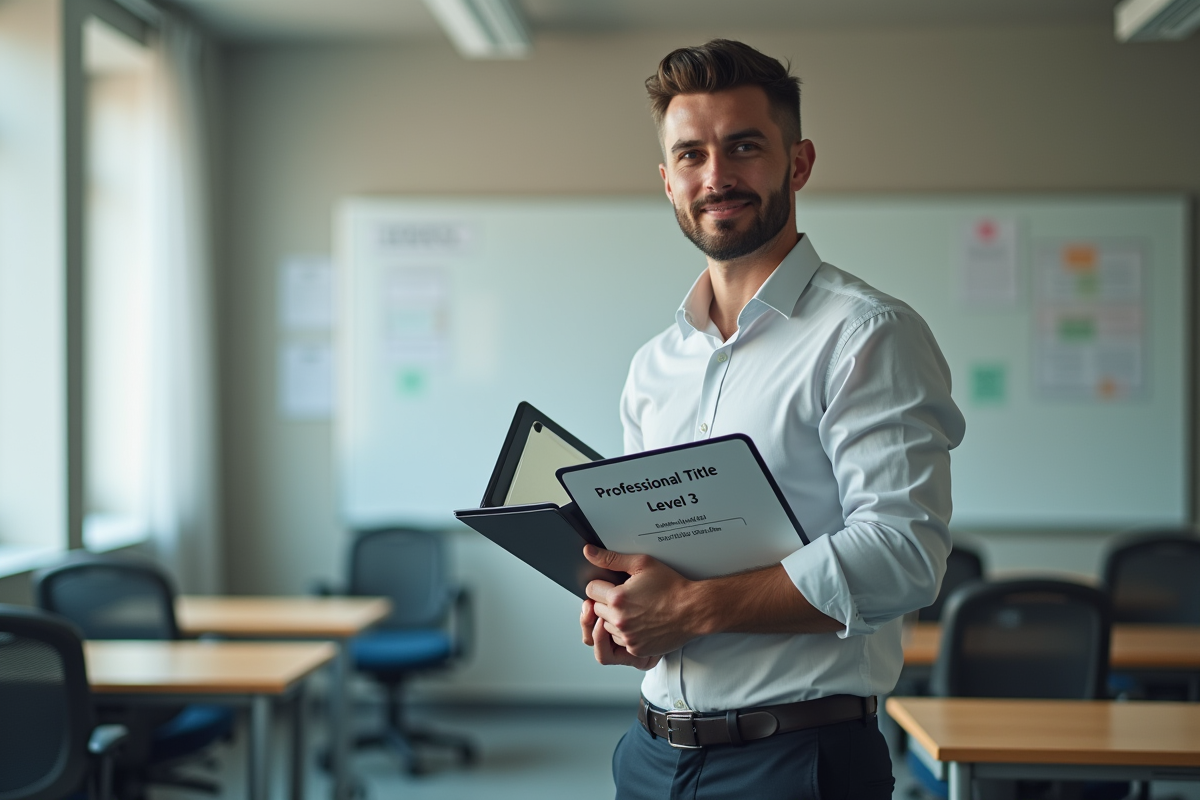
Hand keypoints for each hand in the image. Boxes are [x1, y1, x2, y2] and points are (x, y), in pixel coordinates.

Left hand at [582, 545, 700, 660]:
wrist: (693, 610)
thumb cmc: (671, 587)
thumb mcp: (642, 564)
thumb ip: (611, 558)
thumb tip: (589, 552)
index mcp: (617, 598)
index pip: (590, 590)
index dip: (601, 585)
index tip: (612, 585)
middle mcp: (620, 620)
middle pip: (596, 610)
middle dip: (607, 602)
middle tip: (627, 597)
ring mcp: (627, 637)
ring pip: (606, 627)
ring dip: (614, 619)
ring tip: (635, 610)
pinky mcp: (636, 649)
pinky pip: (619, 642)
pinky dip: (626, 634)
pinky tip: (640, 622)